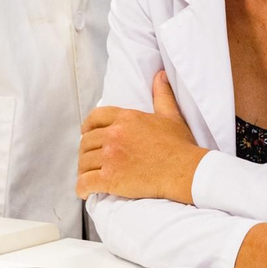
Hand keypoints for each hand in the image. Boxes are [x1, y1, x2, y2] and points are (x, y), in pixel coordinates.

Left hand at [77, 70, 206, 203]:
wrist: (184, 171)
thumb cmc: (180, 145)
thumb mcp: (171, 115)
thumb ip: (162, 94)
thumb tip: (160, 75)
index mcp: (126, 118)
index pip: (95, 117)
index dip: (87, 126)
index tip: (87, 134)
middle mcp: (115, 135)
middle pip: (86, 141)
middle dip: (86, 151)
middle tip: (91, 159)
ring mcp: (111, 157)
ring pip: (84, 162)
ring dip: (84, 170)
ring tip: (89, 176)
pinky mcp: (110, 179)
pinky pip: (85, 183)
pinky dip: (82, 188)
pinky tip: (86, 192)